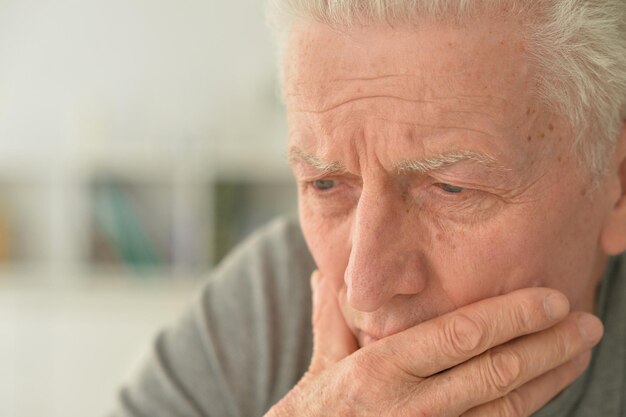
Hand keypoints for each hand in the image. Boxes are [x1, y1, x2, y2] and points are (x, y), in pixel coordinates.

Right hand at [266, 271, 603, 416]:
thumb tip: (326, 270)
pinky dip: (528, 407)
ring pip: (505, 406)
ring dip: (550, 378)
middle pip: (495, 371)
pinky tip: (548, 386)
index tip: (547, 299)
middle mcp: (412, 406)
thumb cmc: (320, 410)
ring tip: (580, 351)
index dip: (509, 316)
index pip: (458, 336)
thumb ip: (331, 314)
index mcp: (381, 370)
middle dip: (547, 344)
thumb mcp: (323, 360)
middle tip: (586, 321)